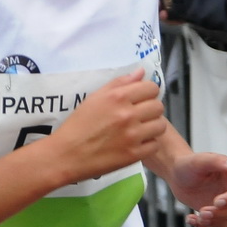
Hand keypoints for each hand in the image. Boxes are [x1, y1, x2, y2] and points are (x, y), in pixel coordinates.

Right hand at [46, 68, 167, 182]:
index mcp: (118, 97)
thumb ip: (120, 83)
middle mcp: (127, 114)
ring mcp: (132, 135)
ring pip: (160, 125)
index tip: (141, 99)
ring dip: (152, 126)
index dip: (148, 92)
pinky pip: (155, 144)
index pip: (151, 88)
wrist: (67, 154)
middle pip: (158, 106)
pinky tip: (137, 143)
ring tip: (140, 129)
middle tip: (140, 116)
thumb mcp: (95, 98)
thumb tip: (141, 72)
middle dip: (151, 109)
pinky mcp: (134, 154)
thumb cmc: (78, 125)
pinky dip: (148, 144)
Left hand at [167, 151, 226, 226]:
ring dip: (218, 222)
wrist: (177, 176)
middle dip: (223, 214)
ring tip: (199, 217)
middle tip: (204, 211)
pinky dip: (208, 226)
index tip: (217, 202)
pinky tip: (194, 219)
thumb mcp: (199, 161)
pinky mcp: (222, 213)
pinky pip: (222, 225)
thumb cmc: (188, 165)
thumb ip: (217, 161)